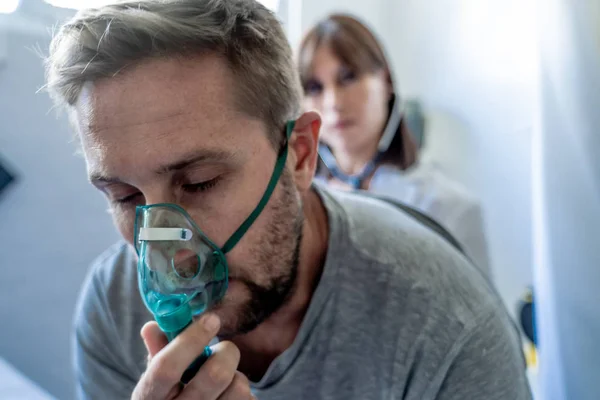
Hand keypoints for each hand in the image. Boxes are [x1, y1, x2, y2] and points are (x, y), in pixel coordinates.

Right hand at [132, 313, 253, 399]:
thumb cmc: (168, 396)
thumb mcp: (155, 379)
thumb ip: (157, 351)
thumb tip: (151, 327)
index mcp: (150, 398)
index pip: (166, 368)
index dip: (191, 340)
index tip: (210, 320)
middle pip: (216, 375)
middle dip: (226, 351)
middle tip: (224, 348)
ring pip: (238, 386)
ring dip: (235, 373)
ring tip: (224, 376)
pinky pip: (248, 399)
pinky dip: (242, 389)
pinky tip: (228, 393)